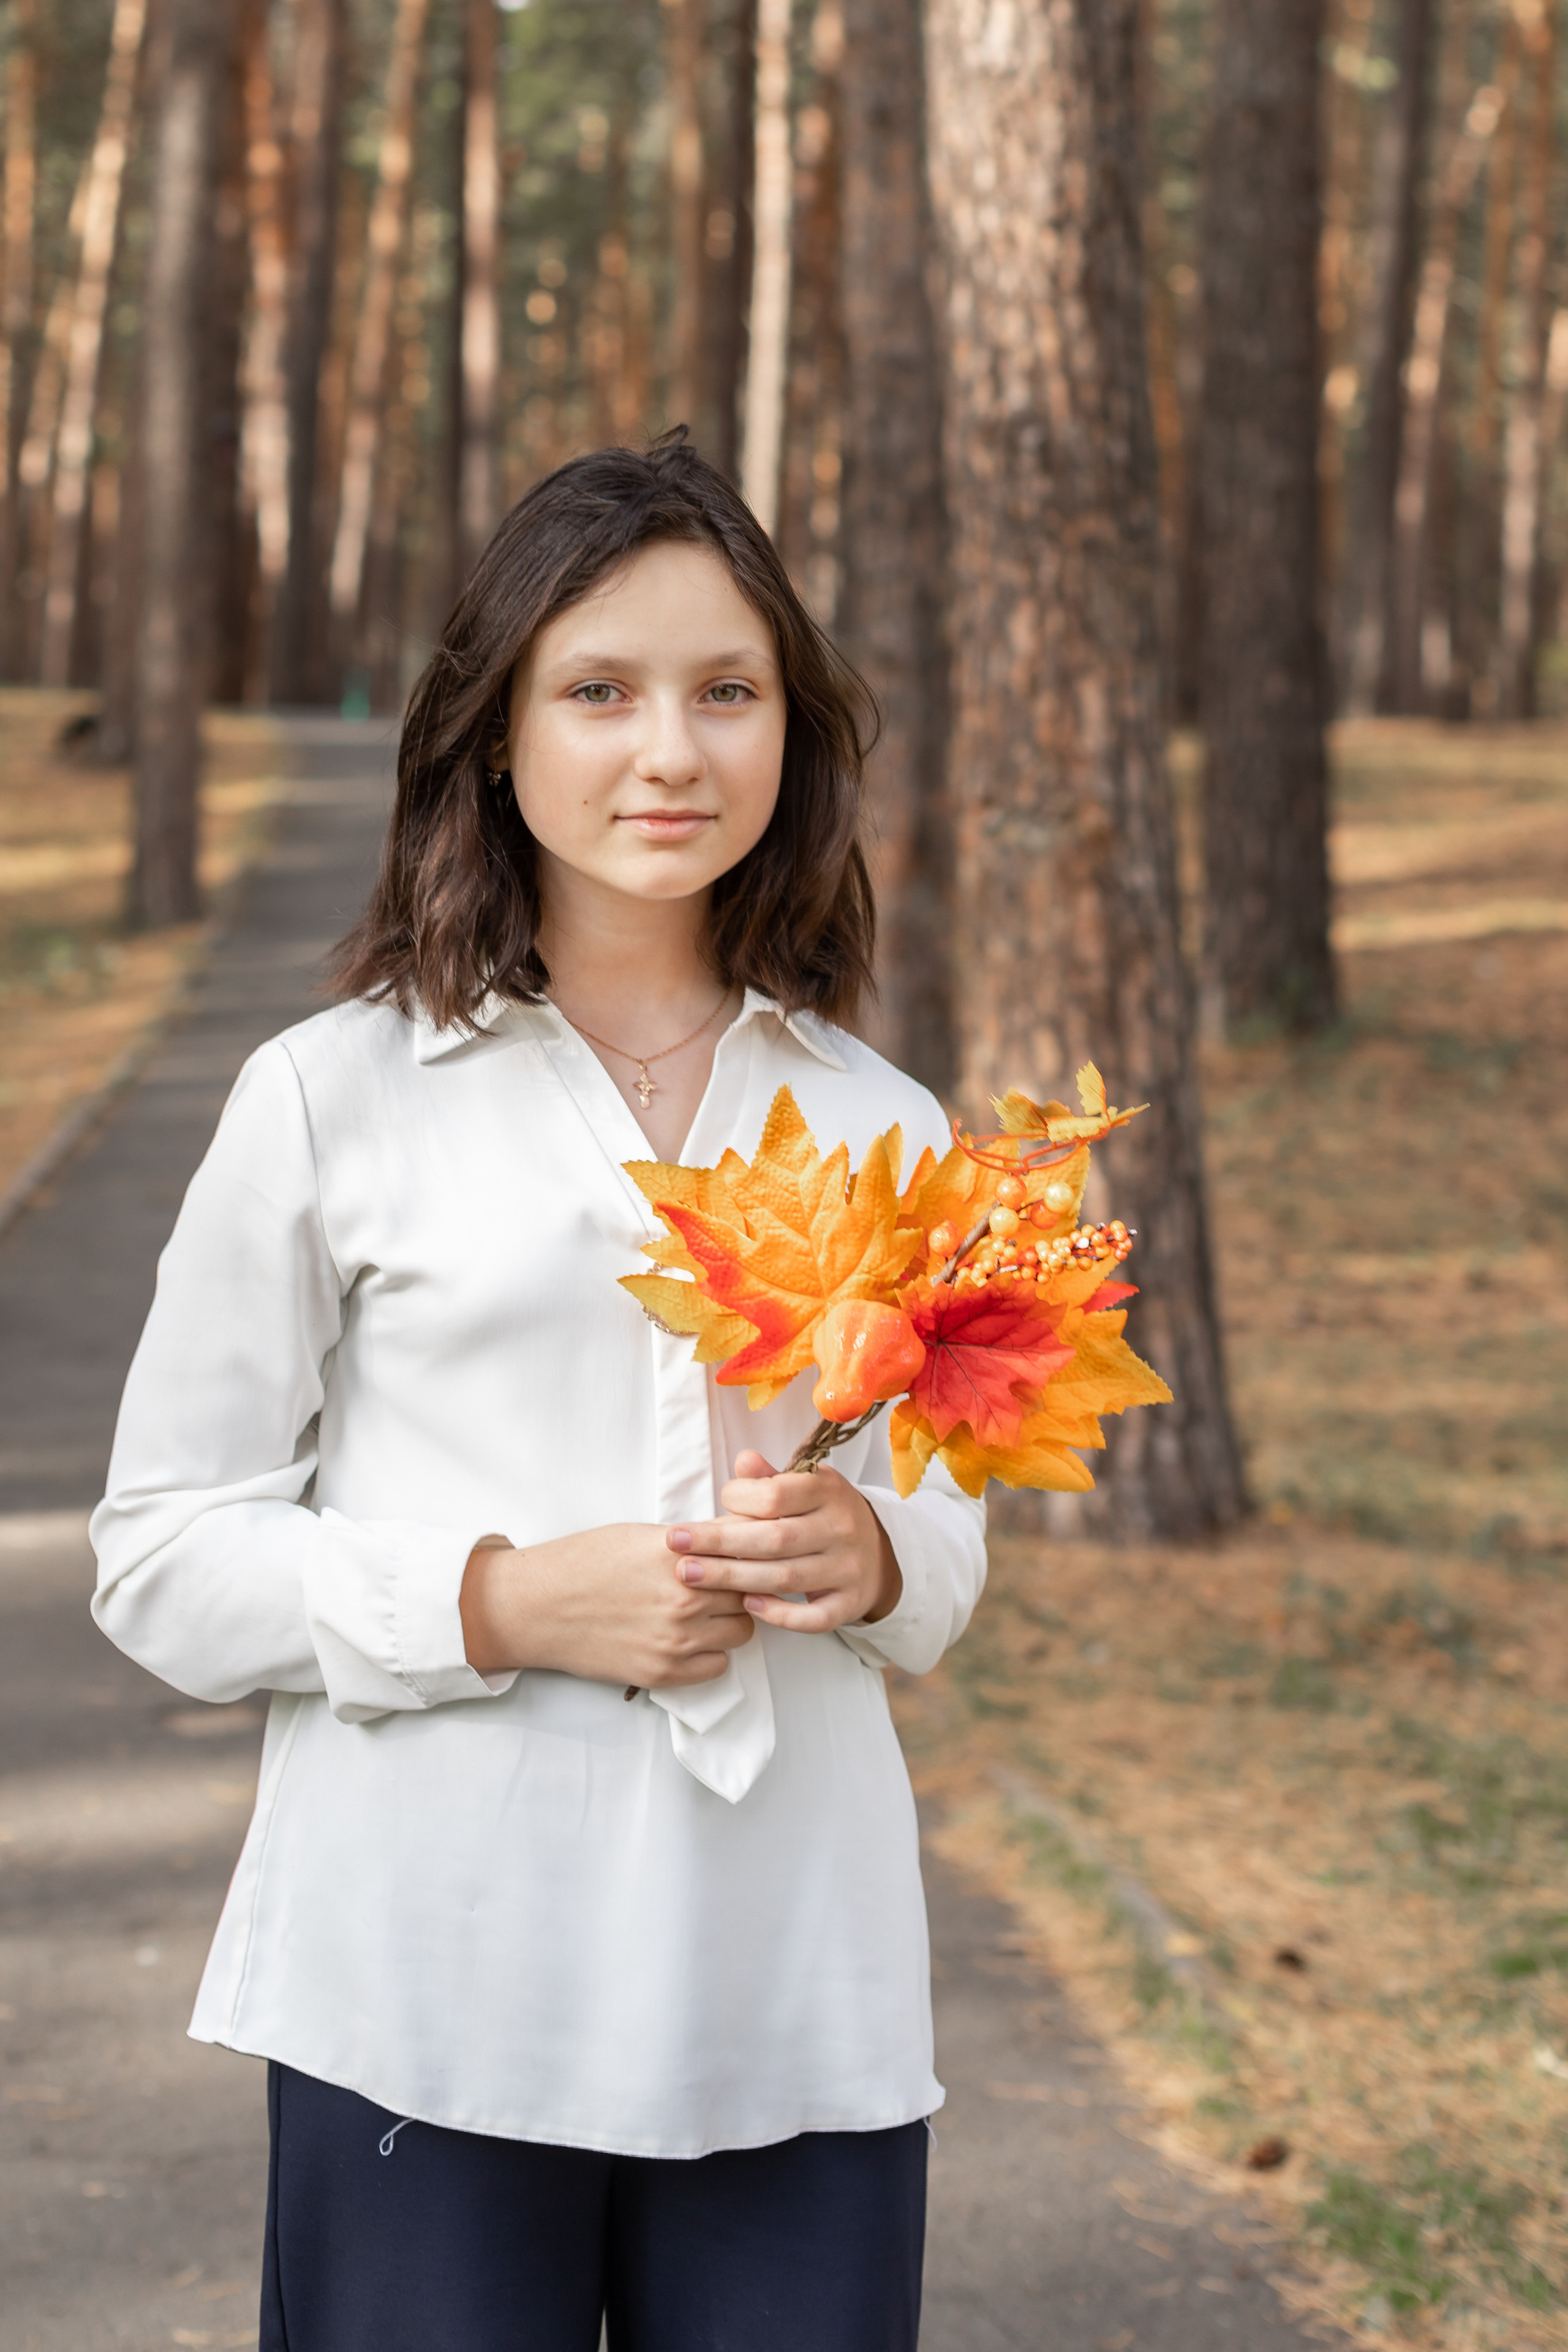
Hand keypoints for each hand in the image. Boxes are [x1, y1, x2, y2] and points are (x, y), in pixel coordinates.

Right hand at [459, 1523, 753, 1688]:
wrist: (536, 1607)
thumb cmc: (584, 1562)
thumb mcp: (641, 1535)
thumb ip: (694, 1539)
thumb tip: (738, 1534)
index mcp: (679, 1553)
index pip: (747, 1550)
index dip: (749, 1552)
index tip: (746, 1554)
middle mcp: (684, 1596)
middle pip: (750, 1591)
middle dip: (740, 1586)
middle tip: (721, 1584)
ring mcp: (676, 1638)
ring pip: (742, 1630)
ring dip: (729, 1620)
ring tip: (704, 1612)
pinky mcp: (663, 1672)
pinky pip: (718, 1666)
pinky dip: (711, 1653)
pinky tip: (689, 1639)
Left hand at [667, 1450, 901, 1633]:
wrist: (878, 1553)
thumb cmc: (824, 1514)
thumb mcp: (806, 1485)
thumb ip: (772, 1477)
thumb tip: (744, 1460)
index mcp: (828, 1491)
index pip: (776, 1494)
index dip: (738, 1498)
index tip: (716, 1502)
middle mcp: (842, 1528)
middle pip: (773, 1540)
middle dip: (718, 1543)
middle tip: (674, 1545)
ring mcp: (848, 1569)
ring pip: (785, 1578)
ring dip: (733, 1579)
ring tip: (691, 1575)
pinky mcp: (849, 1604)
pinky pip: (813, 1618)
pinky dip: (780, 1614)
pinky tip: (747, 1605)